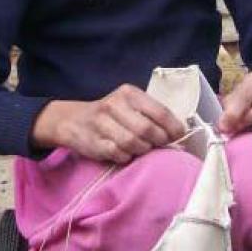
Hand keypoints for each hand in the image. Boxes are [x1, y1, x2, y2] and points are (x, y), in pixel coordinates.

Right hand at [31, 84, 184, 164]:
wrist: (73, 120)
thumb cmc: (111, 114)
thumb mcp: (129, 104)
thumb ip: (150, 113)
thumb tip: (178, 131)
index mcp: (129, 93)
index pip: (159, 111)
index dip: (173, 127)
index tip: (178, 135)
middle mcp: (115, 105)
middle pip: (147, 130)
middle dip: (158, 141)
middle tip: (159, 144)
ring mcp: (102, 124)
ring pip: (134, 144)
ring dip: (142, 149)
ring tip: (141, 147)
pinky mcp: (94, 141)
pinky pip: (119, 154)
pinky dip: (126, 156)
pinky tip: (124, 152)